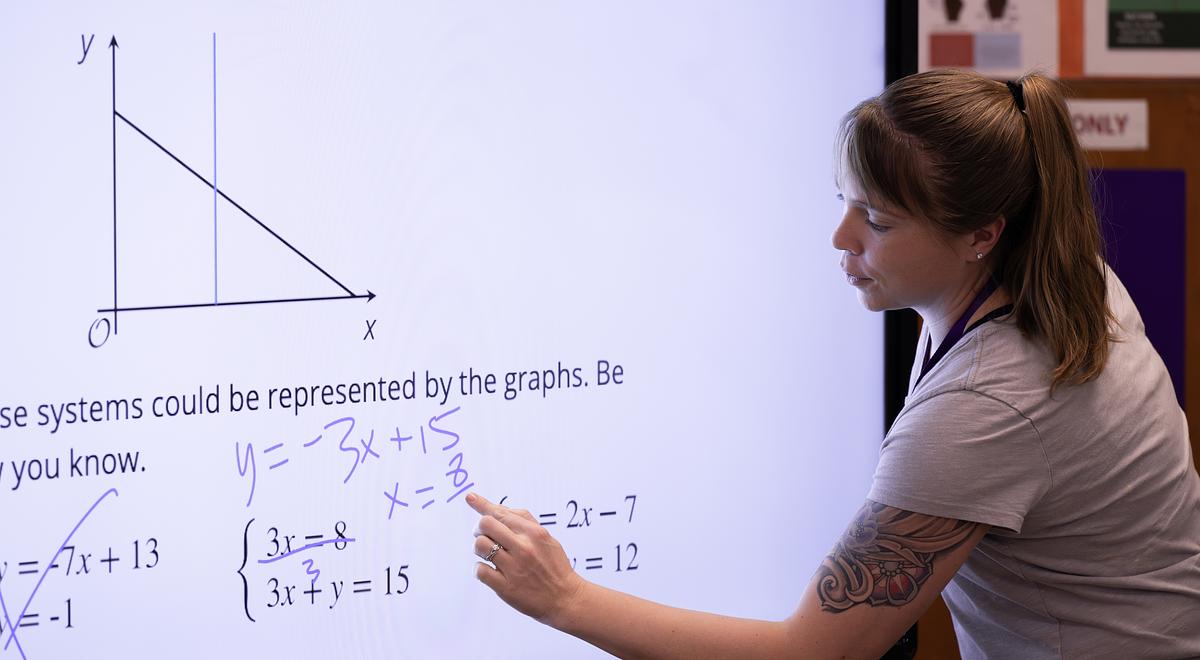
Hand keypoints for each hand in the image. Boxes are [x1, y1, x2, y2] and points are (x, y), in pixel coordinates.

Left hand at [466, 492, 586, 628]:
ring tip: (488, 554)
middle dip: (479, 528)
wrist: (566, 599)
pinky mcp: (506, 588)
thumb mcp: (546, 538)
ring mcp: (514, 568)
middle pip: (486, 524)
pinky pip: (480, 570)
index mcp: (534, 533)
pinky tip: (489, 571)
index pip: (501, 513)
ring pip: (480, 545)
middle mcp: (524, 548)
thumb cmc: (554, 566)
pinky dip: (480, 569)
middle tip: (483, 535)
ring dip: (479, 548)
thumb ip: (524, 521)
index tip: (470, 497)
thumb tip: (498, 508)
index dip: (481, 504)